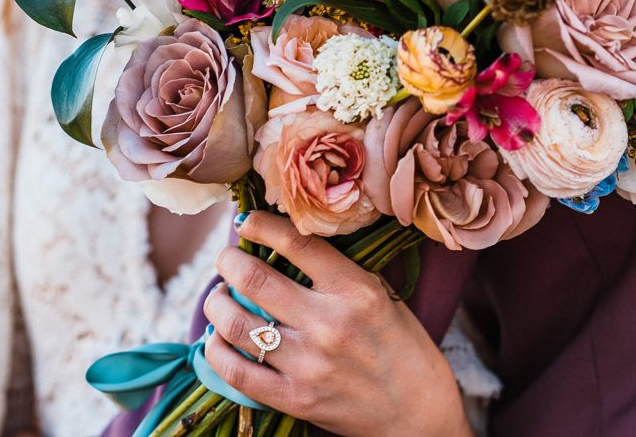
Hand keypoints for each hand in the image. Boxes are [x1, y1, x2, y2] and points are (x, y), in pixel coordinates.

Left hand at [204, 212, 472, 436]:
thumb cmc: (402, 347)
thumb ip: (338, 272)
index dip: (262, 225)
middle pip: (255, 280)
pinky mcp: (296, 399)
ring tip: (218, 296)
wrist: (418, 414)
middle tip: (227, 259)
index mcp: (356, 290)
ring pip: (237, 324)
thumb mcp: (382, 296)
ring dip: (216, 303)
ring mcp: (310, 365)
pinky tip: (217, 339)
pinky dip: (217, 351)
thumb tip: (285, 242)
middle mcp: (330, 324)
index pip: (297, 244)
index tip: (246, 221)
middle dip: (229, 261)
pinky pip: (238, 372)